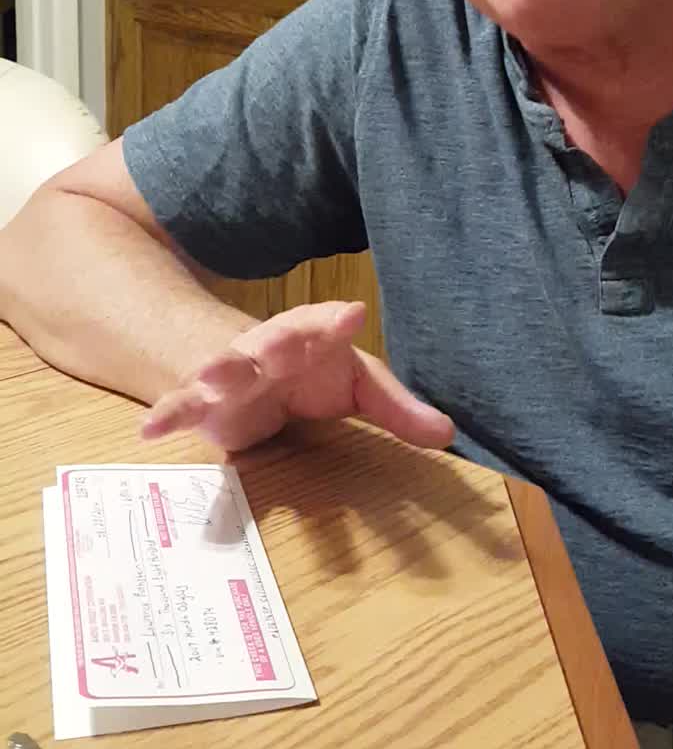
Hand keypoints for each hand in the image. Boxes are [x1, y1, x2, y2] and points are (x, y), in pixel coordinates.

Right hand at [141, 301, 455, 452]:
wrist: (248, 369)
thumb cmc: (311, 373)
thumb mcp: (357, 387)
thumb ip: (398, 409)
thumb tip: (449, 434)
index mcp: (311, 338)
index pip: (324, 324)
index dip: (334, 320)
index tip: (352, 314)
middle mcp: (268, 349)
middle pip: (270, 340)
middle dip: (273, 342)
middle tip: (276, 346)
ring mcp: (232, 374)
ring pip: (222, 369)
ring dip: (215, 372)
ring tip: (204, 378)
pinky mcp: (203, 405)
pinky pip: (181, 408)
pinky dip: (166, 416)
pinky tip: (149, 431)